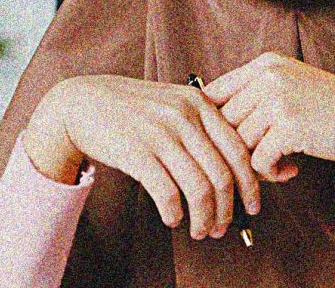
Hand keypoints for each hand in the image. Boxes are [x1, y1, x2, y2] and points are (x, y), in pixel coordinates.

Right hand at [24, 75, 261, 240]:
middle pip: (222, 175)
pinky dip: (175, 213)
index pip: (239, 150)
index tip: (252, 206)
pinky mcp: (137, 152)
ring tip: (199, 231)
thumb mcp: (172, 103)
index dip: (250, 184)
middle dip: (227, 210)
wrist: (82, 102)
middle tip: (222, 228)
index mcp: (200, 103)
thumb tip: (233, 170)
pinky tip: (173, 219)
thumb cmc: (131, 108)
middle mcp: (185, 116)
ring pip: (199, 188)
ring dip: (203, 218)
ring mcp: (161, 133)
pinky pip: (168, 193)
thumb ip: (201, 125)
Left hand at [202, 52, 334, 199]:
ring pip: (239, 142)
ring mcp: (278, 99)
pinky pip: (258, 160)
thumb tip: (206, 122)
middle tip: (261, 159)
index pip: (215, 91)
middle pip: (223, 120)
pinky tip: (291, 170)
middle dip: (238, 146)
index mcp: (266, 64)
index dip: (213, 122)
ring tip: (280, 164)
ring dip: (257, 162)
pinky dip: (272, 173)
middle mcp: (269, 76)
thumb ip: (253, 97)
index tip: (223, 142)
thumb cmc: (329, 111)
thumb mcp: (289, 89)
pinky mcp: (288, 126)